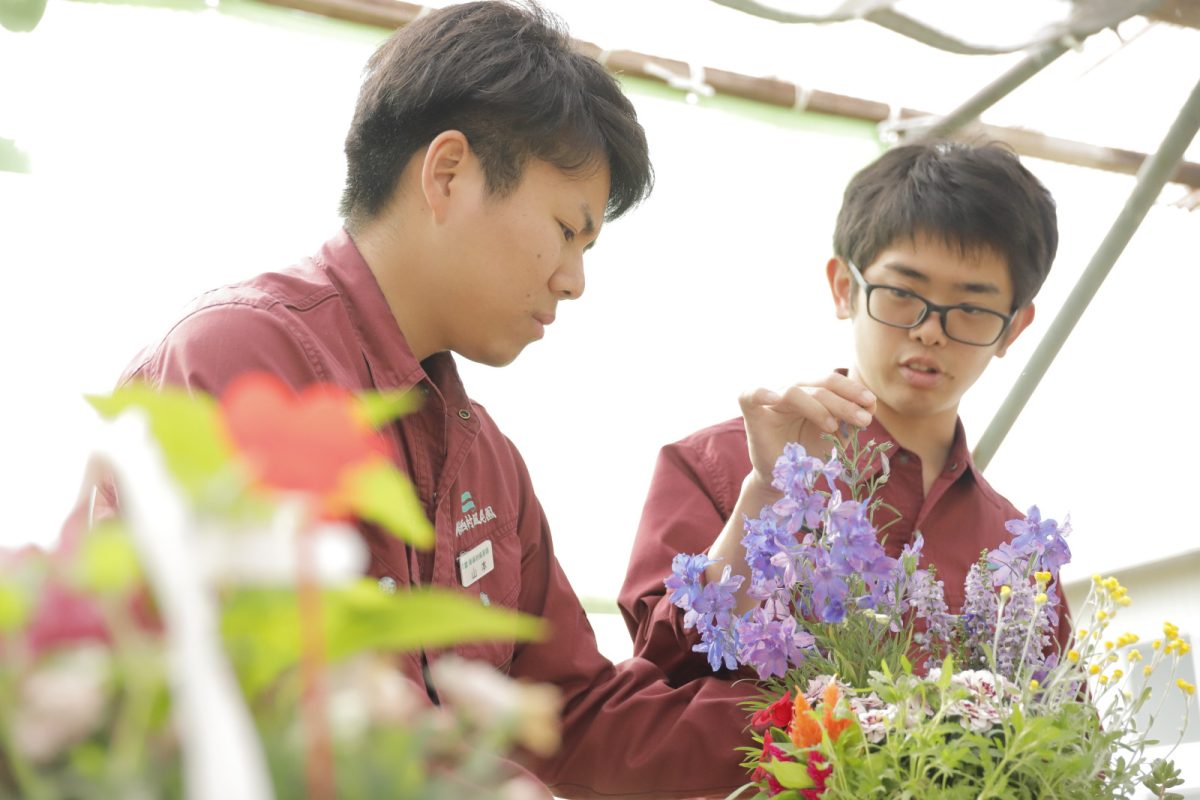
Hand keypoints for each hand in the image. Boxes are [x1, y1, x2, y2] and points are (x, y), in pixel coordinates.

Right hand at [739, 374, 875, 490]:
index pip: (832, 382)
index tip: (871, 405)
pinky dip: (762, 392)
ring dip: (819, 407)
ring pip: (795, 391)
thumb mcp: (836, 436)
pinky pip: (750, 394)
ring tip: (832, 427)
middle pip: (819, 386)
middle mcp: (793, 391)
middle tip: (864, 420)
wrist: (784, 478)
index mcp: (812, 392)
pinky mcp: (753, 412)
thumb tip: (870, 405)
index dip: (853, 390)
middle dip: (844, 402)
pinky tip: (775, 398)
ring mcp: (772, 400)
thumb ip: (851, 420)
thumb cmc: (809, 454)